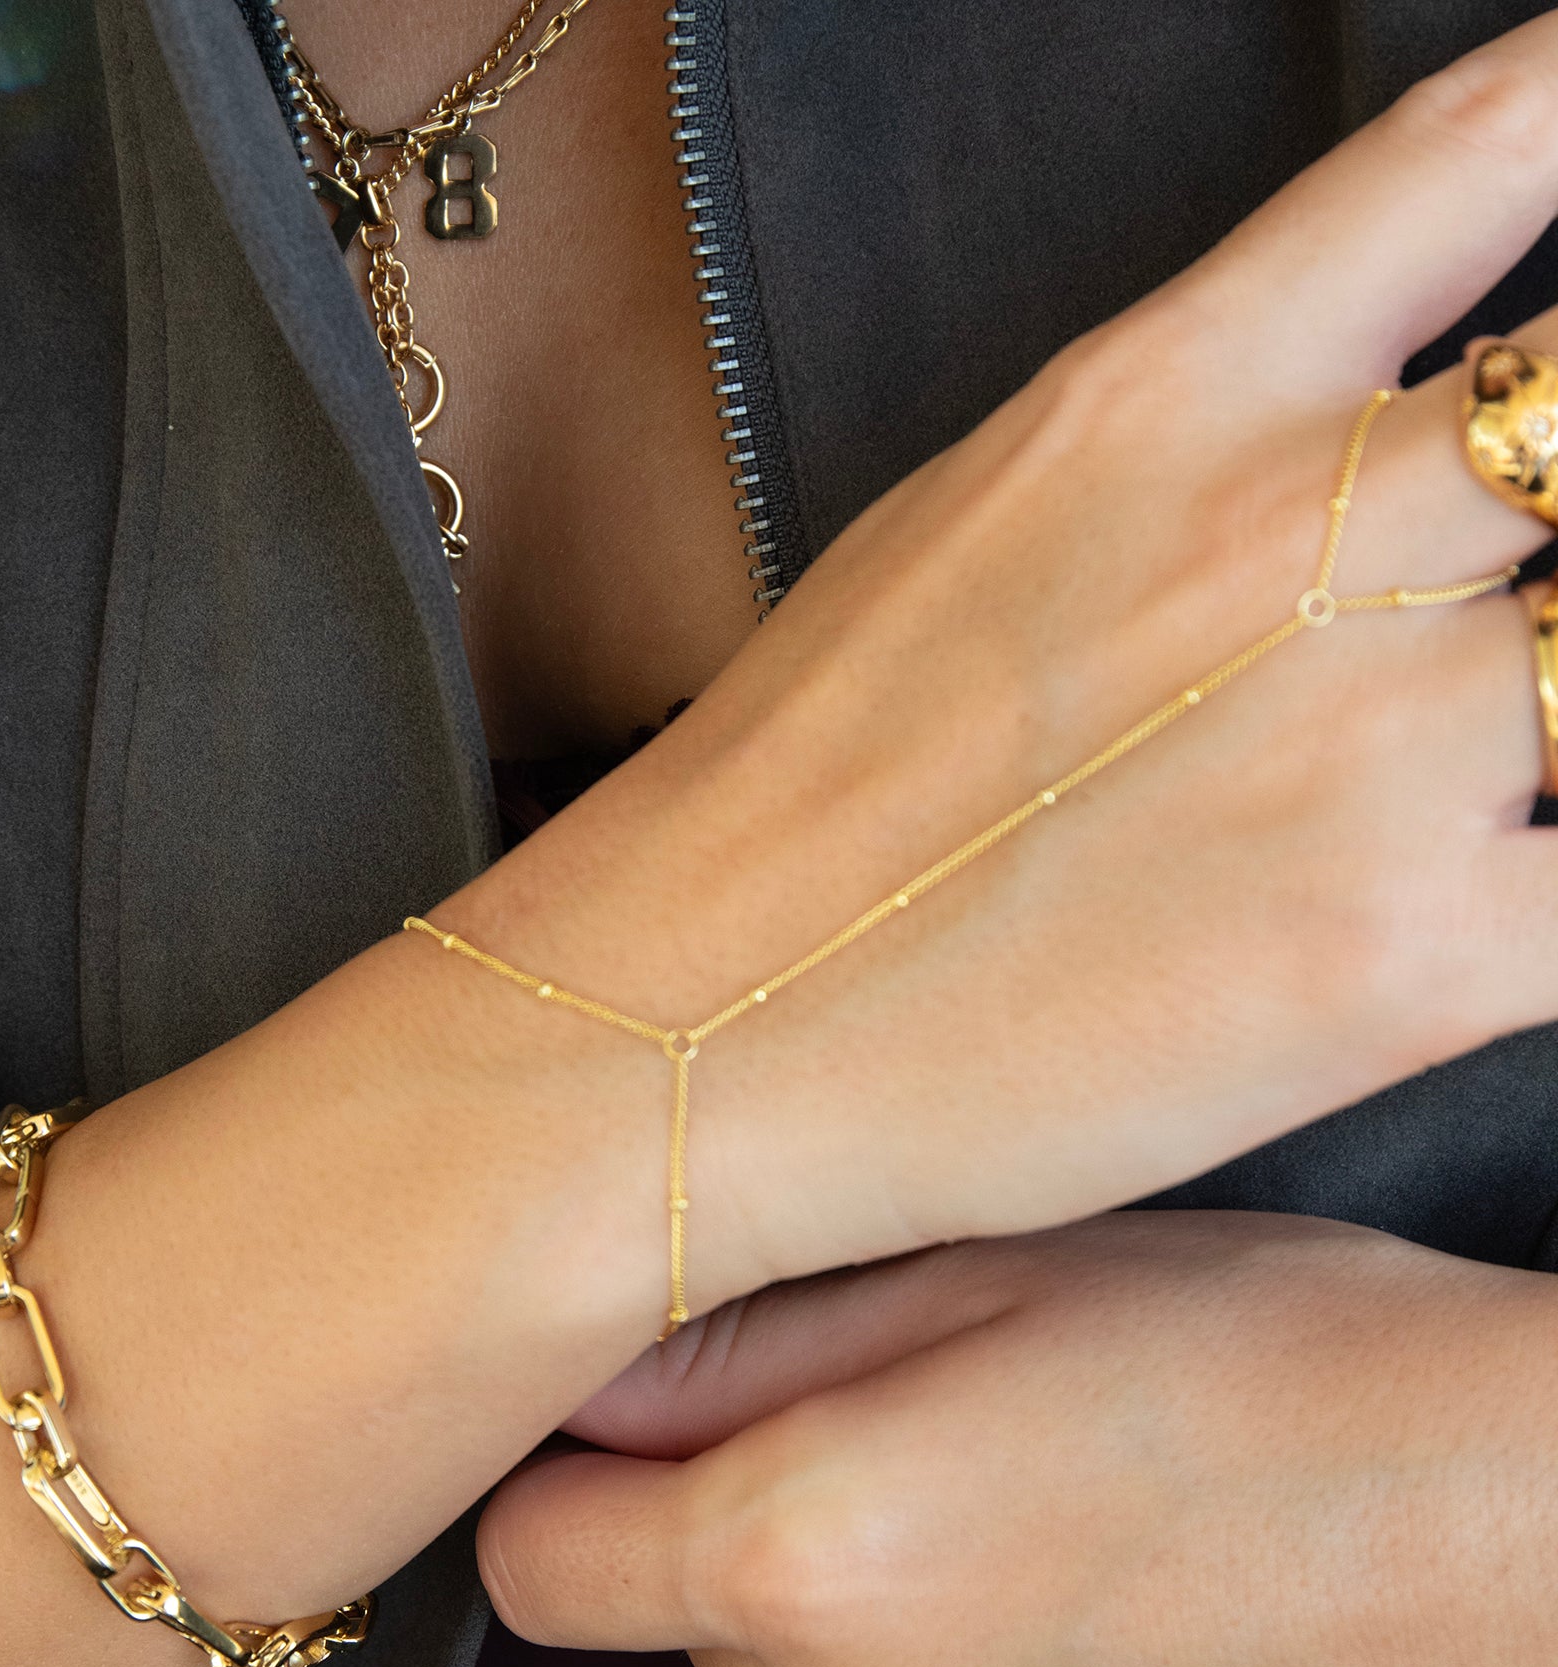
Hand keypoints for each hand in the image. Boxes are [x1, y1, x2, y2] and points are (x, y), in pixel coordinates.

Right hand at [435, 14, 1557, 1310]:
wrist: (684, 1030)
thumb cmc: (792, 800)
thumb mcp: (971, 530)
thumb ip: (1190, 446)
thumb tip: (1340, 436)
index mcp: (1172, 398)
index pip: (1491, 147)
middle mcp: (1304, 533)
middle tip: (1530, 575)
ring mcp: (1374, 745)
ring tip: (1496, 749)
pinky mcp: (1410, 958)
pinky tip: (1497, 902)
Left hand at [482, 1212, 1557, 1666]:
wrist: (1542, 1532)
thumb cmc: (1282, 1358)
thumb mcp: (990, 1268)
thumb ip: (742, 1340)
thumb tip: (584, 1389)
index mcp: (810, 1557)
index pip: (537, 1566)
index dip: (576, 1493)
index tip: (631, 1453)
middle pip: (692, 1645)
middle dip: (756, 1556)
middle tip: (920, 1461)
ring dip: (880, 1655)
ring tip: (1047, 1551)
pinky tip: (1109, 1664)